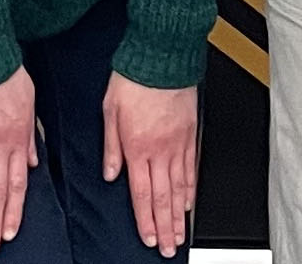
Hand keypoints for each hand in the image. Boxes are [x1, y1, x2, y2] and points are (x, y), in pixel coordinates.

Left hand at [100, 72, 197, 255]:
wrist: (163, 56)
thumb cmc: (134, 77)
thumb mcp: (109, 111)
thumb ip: (110, 147)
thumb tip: (110, 173)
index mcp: (137, 146)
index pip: (141, 193)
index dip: (146, 220)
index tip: (150, 238)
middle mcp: (160, 149)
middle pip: (164, 197)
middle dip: (167, 227)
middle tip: (170, 247)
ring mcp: (177, 143)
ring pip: (180, 187)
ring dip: (180, 214)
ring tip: (182, 233)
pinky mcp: (189, 133)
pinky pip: (191, 167)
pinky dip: (191, 188)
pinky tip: (190, 201)